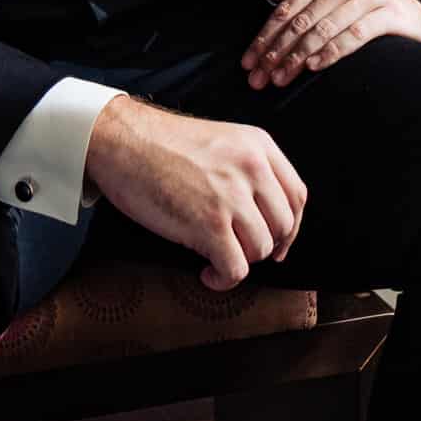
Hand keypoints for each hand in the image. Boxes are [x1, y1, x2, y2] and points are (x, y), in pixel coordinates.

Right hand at [83, 95, 306, 291]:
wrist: (123, 141)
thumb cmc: (162, 144)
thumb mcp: (221, 141)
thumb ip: (247, 168)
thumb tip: (264, 214)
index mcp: (258, 145)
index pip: (297, 195)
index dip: (290, 227)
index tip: (276, 241)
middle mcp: (252, 168)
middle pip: (282, 226)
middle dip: (263, 246)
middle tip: (239, 251)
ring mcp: (232, 196)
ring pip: (260, 250)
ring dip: (239, 260)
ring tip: (215, 256)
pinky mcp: (209, 224)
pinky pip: (235, 269)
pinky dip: (222, 279)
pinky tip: (206, 272)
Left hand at [243, 0, 420, 90]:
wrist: (420, 5)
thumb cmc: (371, 3)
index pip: (287, 8)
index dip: (265, 36)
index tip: (248, 62)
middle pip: (301, 21)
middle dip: (275, 52)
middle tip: (258, 78)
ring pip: (323, 29)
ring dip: (297, 56)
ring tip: (280, 78)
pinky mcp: (388, 14)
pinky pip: (353, 35)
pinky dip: (331, 51)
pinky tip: (314, 66)